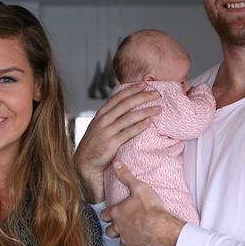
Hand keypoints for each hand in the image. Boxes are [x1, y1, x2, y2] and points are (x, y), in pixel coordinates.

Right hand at [74, 83, 159, 202]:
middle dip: (143, 97)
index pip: (118, 96)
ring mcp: (107, 130)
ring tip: (158, 108)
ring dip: (146, 111)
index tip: (145, 84)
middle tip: (157, 94)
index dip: (132, 89)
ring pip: (130, 117)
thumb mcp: (99, 124)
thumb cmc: (96, 142)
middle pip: (126, 104)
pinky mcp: (112, 143)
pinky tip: (150, 123)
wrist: (85, 161)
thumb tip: (125, 103)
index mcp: (102, 113)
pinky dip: (140, 126)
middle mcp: (104, 119)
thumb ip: (111, 114)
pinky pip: (129, 132)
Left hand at [100, 161, 183, 245]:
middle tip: (117, 223)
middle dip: (111, 227)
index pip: (104, 214)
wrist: (160, 226)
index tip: (108, 213)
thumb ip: (126, 175)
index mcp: (117, 212)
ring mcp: (125, 237)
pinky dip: (130, 244)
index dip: (106, 213)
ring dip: (120, 235)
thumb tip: (116, 163)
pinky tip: (135, 239)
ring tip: (126, 232)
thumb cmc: (149, 207)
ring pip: (117, 239)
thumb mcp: (138, 187)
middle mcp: (118, 226)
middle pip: (108, 230)